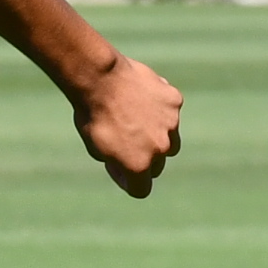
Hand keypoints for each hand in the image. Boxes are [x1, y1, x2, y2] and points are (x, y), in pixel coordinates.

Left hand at [74, 55, 182, 197]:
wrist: (99, 78)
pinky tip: (141, 97)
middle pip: (158, 165)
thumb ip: (119, 162)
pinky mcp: (174, 102)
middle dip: (144, 158)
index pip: (141, 189)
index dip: (127, 180)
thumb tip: (130, 166)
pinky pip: (169, 111)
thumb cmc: (93, 115)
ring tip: (135, 118)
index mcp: (139, 165)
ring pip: (170, 139)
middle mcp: (160, 149)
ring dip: (157, 135)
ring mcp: (171, 125)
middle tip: (125, 139)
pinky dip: (159, 108)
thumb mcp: (96, 147)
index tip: (118, 167)